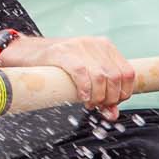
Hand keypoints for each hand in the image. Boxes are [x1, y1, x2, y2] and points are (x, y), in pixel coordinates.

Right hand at [1, 35, 136, 119]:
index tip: (112, 103)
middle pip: (116, 77)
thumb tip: (113, 115)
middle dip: (110, 98)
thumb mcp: (86, 77)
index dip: (124, 93)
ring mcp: (80, 46)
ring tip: (89, 103)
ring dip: (98, 97)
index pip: (128, 73)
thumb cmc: (60, 67)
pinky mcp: (64, 52)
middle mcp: (95, 44)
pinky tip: (82, 97)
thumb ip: (102, 93)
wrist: (30, 53)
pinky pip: (82, 73)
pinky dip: (85, 89)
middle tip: (98, 105)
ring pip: (101, 77)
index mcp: (105, 46)